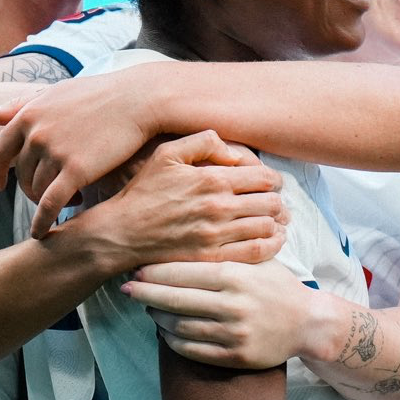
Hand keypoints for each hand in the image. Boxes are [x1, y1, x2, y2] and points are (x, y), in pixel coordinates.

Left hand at [0, 66, 161, 235]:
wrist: (138, 100)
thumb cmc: (100, 94)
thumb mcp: (55, 94)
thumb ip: (19, 105)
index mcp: (28, 116)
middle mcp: (36, 135)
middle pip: (22, 175)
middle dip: (32, 189)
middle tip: (49, 196)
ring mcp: (55, 153)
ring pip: (37, 191)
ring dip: (47, 203)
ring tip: (71, 202)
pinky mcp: (76, 171)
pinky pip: (50, 204)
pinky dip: (42, 221)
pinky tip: (42, 232)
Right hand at [81, 131, 287, 273]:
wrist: (122, 232)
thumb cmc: (144, 191)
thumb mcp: (167, 154)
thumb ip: (204, 142)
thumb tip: (236, 153)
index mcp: (212, 179)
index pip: (265, 178)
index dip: (274, 180)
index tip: (271, 183)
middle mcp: (219, 207)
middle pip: (272, 203)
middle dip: (277, 202)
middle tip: (275, 203)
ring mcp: (217, 234)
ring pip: (268, 228)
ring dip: (276, 224)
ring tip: (275, 221)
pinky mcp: (212, 257)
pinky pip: (256, 253)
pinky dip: (271, 246)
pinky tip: (271, 241)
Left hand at [125, 258, 317, 368]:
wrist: (308, 322)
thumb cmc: (277, 286)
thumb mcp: (256, 261)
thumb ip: (223, 253)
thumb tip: (178, 244)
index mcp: (235, 275)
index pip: (181, 273)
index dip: (153, 272)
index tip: (137, 270)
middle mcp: (233, 304)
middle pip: (173, 300)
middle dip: (145, 293)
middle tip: (127, 288)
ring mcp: (233, 333)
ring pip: (178, 327)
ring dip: (157, 318)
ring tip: (148, 308)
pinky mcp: (235, 356)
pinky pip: (191, 350)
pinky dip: (172, 340)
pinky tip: (165, 331)